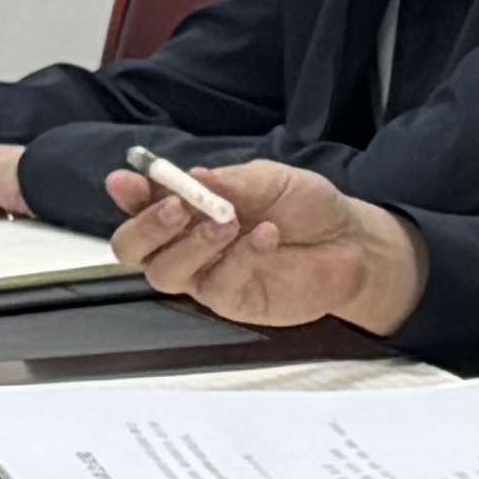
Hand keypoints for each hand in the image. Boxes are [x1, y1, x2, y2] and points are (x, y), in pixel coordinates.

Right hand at [107, 158, 414, 329]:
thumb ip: (229, 184)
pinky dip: (239, 258)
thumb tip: (192, 176)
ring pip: (166, 273)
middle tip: (177, 207)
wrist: (353, 242)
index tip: (125, 181)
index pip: (141, 204)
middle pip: (133, 249)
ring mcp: (207, 276)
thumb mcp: (270, 180)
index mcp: (189, 206)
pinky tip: (266, 237)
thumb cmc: (306, 207)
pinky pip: (217, 286)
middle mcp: (188, 244)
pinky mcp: (233, 302)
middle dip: (146, 227)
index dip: (128, 195)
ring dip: (191, 245)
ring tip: (228, 222)